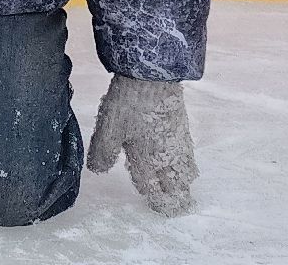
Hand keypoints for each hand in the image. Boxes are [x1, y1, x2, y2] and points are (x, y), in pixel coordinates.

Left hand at [88, 74, 198, 215]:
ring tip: (183, 190)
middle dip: (177, 198)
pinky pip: (189, 156)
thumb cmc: (129, 104)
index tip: (160, 209)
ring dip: (184, 184)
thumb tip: (98, 171)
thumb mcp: (108, 129)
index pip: (154, 189)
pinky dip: (188, 167)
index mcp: (146, 160)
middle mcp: (166, 156)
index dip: (157, 201)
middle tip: (178, 207)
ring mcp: (178, 143)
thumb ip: (103, 153)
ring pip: (187, 172)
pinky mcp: (183, 128)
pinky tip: (185, 164)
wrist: (153, 77)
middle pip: (177, 185)